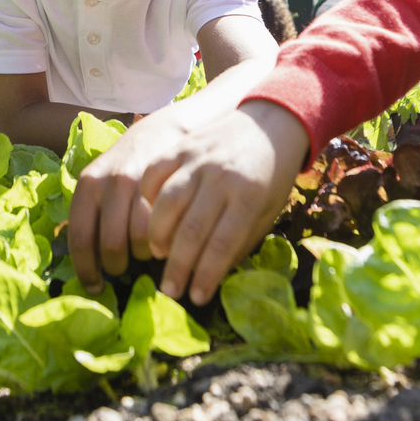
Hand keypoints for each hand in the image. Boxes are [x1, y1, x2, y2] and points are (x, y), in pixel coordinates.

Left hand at [68, 110, 187, 292]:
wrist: (161, 134)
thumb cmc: (125, 167)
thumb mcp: (99, 182)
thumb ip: (90, 214)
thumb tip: (84, 261)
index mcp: (87, 187)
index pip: (82, 240)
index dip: (87, 270)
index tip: (94, 286)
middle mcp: (112, 184)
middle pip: (112, 246)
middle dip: (117, 265)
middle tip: (121, 267)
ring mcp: (143, 185)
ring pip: (140, 240)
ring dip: (142, 255)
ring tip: (142, 252)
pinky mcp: (168, 187)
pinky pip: (164, 229)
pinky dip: (162, 242)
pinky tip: (161, 241)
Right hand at [142, 100, 308, 304]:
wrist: (273, 121)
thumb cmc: (273, 174)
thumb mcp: (269, 210)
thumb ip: (242, 240)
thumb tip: (213, 274)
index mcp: (249, 198)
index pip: (222, 245)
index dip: (206, 276)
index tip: (196, 299)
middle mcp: (222, 178)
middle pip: (191, 231)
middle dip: (178, 267)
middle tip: (170, 290)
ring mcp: (199, 160)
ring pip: (167, 204)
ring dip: (158, 236)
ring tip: (158, 255)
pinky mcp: (182, 146)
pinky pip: (155, 174)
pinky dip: (147, 198)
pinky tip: (149, 217)